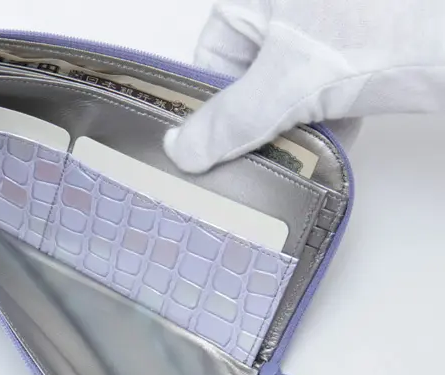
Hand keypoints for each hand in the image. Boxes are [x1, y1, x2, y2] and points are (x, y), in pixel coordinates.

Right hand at [164, 0, 444, 172]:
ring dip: (289, 131)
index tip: (210, 152)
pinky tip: (327, 147)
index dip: (208, 109)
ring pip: (284, 94)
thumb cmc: (391, 22)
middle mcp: (286, 12)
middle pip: (245, 81)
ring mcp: (324, 34)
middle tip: (253, 162)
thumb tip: (180, 150)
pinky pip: (320, 97)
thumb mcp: (292, 79)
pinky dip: (321, 125)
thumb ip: (231, 119)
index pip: (208, 60)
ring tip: (293, 158)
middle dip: (253, 126)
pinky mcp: (356, 56)